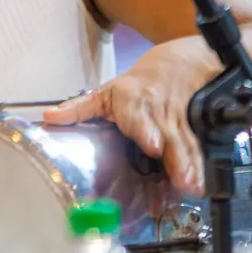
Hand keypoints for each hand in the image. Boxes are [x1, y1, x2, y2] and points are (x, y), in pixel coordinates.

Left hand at [42, 41, 207, 196]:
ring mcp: (179, 122)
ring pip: (186, 144)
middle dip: (176, 158)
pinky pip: (198, 149)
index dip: (146, 132)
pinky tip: (203, 184)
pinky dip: (201, 167)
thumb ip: (79, 108)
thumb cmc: (136, 86)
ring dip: (190, 166)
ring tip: (192, 186)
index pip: (139, 117)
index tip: (153, 146)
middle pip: (169, 136)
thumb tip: (49, 118)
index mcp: (134, 102)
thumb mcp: (105, 92)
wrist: (179, 65)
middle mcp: (158, 112)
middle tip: (181, 179)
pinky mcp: (194, 131)